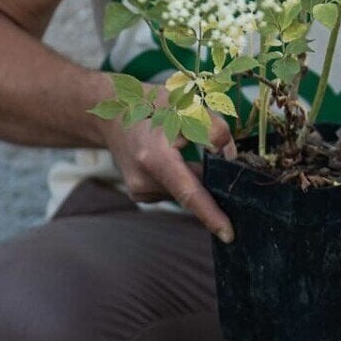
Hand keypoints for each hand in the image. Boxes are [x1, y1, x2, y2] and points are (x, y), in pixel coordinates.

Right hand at [96, 88, 236, 240]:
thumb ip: (215, 130)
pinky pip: (173, 190)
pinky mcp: (140, 194)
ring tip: (183, 146)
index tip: (228, 235)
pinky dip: (181, 178)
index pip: (188, 193)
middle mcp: (143, 181)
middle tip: (218, 158)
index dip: (211, 215)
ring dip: (194, 175)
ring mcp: (139, 191)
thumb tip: (230, 158)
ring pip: (184, 191)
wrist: (111, 116)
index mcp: (155, 158)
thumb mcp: (187, 106)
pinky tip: (171, 157)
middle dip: (211, 182)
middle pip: (191, 191)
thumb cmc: (151, 106)